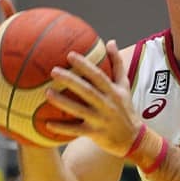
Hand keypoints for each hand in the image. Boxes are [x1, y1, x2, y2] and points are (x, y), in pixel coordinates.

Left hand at [44, 40, 140, 156]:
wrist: (133, 138)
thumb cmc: (125, 108)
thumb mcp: (125, 86)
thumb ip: (117, 64)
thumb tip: (111, 42)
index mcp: (114, 92)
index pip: (98, 76)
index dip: (85, 65)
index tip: (70, 55)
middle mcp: (107, 105)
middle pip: (87, 91)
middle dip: (70, 80)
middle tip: (53, 71)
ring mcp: (100, 120)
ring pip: (79, 110)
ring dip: (62, 102)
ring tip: (47, 92)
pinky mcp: (95, 134)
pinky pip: (75, 131)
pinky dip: (62, 128)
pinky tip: (46, 123)